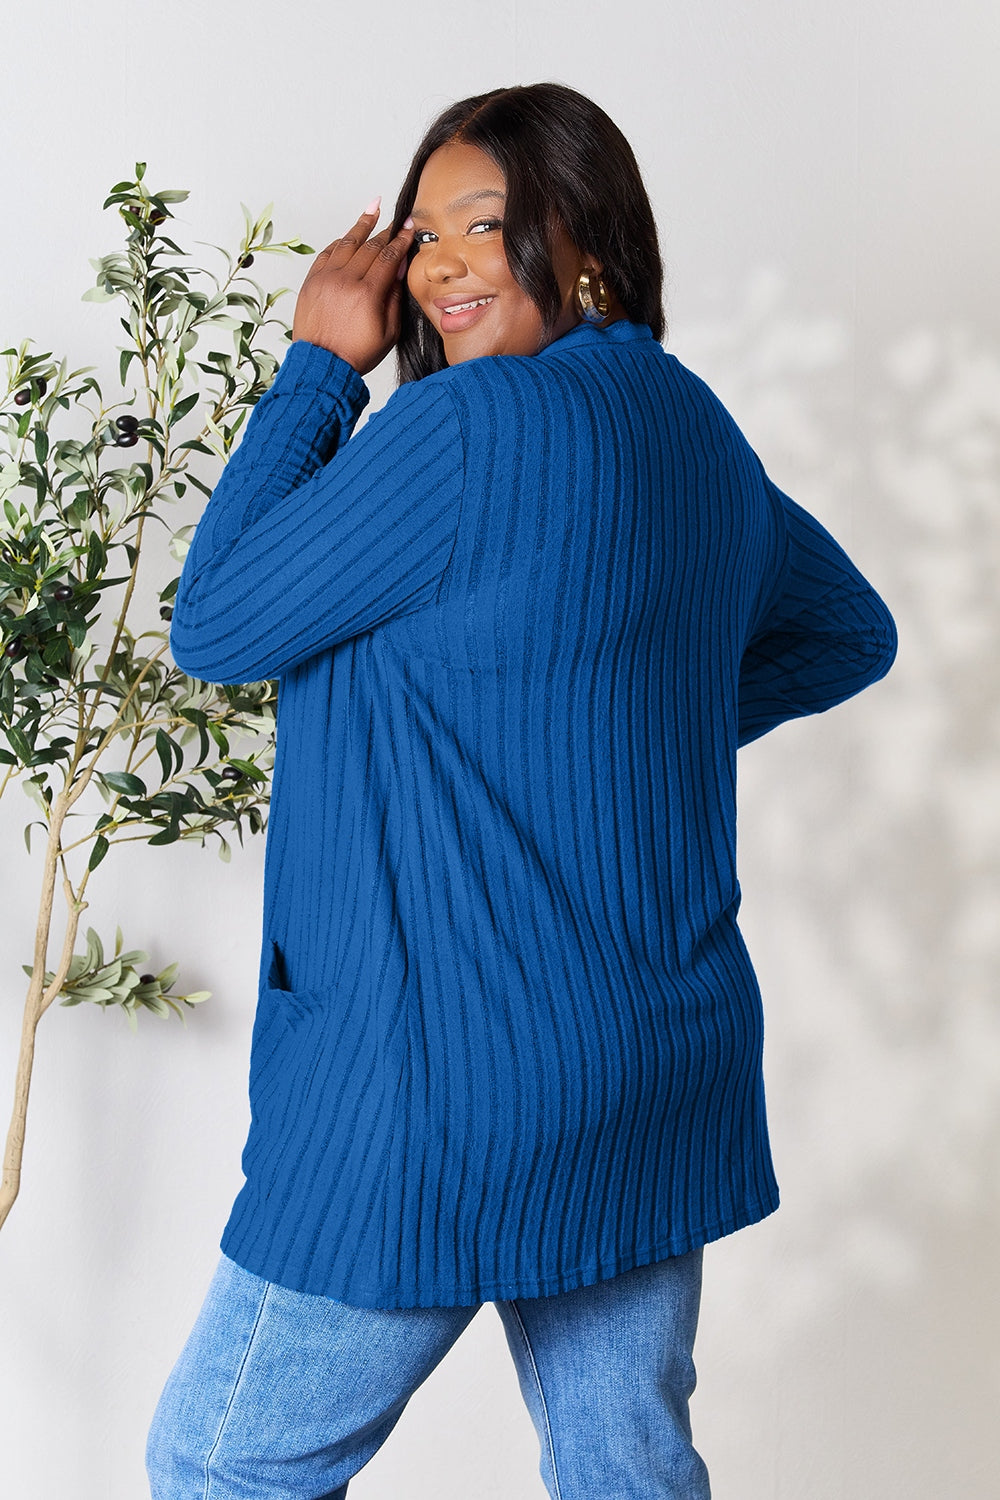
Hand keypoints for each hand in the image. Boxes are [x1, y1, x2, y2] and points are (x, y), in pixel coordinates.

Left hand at [291, 202, 415, 376]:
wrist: (322, 365)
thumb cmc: (356, 354)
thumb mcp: (389, 332)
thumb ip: (395, 297)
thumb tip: (398, 268)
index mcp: (367, 293)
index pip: (388, 256)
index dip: (401, 239)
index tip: (409, 227)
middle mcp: (345, 280)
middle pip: (369, 246)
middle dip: (386, 230)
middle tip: (397, 219)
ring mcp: (325, 279)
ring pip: (346, 243)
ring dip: (362, 225)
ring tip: (373, 209)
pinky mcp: (312, 282)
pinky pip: (327, 253)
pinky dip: (340, 242)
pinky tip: (349, 236)